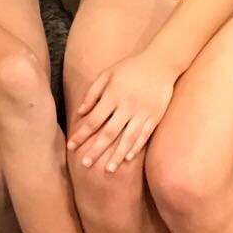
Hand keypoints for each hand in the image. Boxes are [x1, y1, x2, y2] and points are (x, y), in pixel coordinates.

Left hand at [66, 51, 176, 174]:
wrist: (161, 62)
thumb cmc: (130, 67)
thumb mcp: (108, 74)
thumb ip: (93, 93)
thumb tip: (80, 113)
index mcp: (113, 95)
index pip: (93, 119)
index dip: (81, 134)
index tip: (71, 146)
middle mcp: (127, 106)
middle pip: (109, 133)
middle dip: (95, 149)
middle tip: (85, 164)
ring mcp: (143, 112)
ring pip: (127, 138)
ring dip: (116, 155)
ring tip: (107, 170)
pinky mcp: (156, 116)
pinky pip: (145, 135)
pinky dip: (136, 147)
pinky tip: (128, 159)